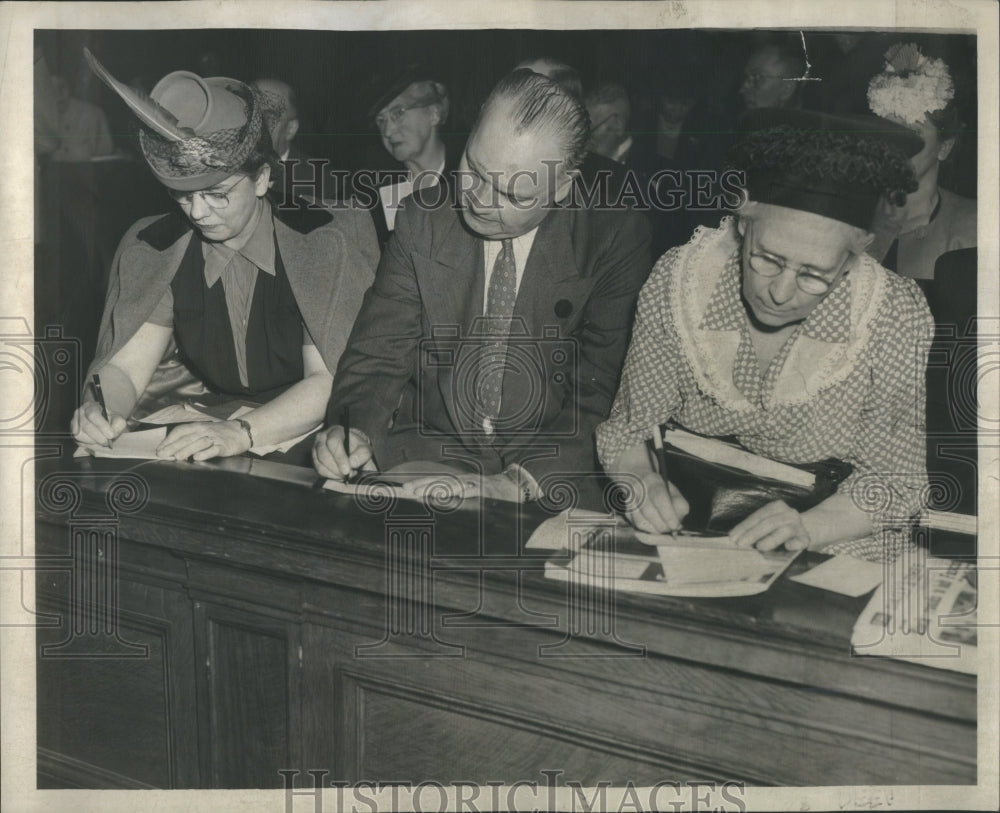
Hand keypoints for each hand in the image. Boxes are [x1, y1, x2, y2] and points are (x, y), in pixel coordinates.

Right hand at [71, 401, 126, 447]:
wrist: (104, 424)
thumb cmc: (111, 420)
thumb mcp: (118, 420)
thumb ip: (118, 425)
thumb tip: (111, 434)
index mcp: (91, 406)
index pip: (93, 414)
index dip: (102, 426)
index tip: (111, 435)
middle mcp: (79, 413)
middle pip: (86, 426)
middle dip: (99, 437)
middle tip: (107, 442)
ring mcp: (74, 423)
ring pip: (80, 435)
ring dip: (93, 441)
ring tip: (102, 441)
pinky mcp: (73, 433)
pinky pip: (78, 441)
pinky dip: (89, 444)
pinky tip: (96, 442)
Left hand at [155, 420, 251, 461]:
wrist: (242, 431)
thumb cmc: (221, 432)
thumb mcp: (205, 429)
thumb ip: (191, 436)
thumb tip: (174, 447)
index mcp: (198, 426)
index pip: (181, 431)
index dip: (169, 439)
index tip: (160, 448)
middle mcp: (205, 431)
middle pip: (187, 438)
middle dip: (173, 446)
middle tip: (162, 455)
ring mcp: (214, 438)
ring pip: (198, 443)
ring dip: (187, 450)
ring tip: (177, 457)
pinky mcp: (224, 446)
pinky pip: (213, 449)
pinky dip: (205, 453)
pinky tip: (197, 458)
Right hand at [312, 425, 375, 479]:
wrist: (352, 451)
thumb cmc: (357, 448)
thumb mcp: (365, 449)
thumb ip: (361, 455)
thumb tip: (352, 463)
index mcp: (335, 431)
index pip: (333, 442)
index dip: (340, 457)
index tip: (347, 470)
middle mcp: (322, 438)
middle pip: (323, 455)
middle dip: (336, 468)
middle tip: (348, 475)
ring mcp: (316, 449)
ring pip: (319, 465)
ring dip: (333, 474)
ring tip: (345, 475)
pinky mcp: (315, 460)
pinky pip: (318, 471)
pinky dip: (329, 476)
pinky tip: (339, 476)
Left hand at [401, 471, 520, 502]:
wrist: (515, 487)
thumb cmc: (491, 496)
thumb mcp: (471, 498)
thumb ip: (456, 501)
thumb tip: (436, 504)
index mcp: (459, 483)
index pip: (436, 482)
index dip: (421, 485)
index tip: (405, 489)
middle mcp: (464, 481)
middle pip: (440, 481)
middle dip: (422, 485)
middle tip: (406, 490)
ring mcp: (474, 485)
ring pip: (452, 485)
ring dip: (435, 488)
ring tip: (421, 492)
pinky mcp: (484, 490)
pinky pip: (469, 491)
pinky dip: (458, 492)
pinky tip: (448, 494)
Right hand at [621, 471, 688, 532]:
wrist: (635, 478)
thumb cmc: (660, 488)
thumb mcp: (672, 491)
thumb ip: (679, 505)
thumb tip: (677, 526)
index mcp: (653, 481)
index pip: (660, 498)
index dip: (668, 515)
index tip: (675, 526)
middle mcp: (638, 488)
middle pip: (649, 512)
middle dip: (662, 526)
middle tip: (670, 529)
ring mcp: (628, 499)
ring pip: (640, 522)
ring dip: (654, 530)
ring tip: (661, 528)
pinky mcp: (624, 509)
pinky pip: (634, 525)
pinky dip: (646, 530)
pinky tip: (652, 526)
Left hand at [728, 500, 810, 550]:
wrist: (802, 533)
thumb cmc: (777, 531)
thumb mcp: (765, 526)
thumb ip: (753, 529)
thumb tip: (735, 539)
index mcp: (776, 507)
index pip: (759, 516)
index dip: (745, 526)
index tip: (733, 537)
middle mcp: (789, 514)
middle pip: (770, 522)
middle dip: (753, 534)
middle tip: (741, 544)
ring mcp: (799, 526)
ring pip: (785, 530)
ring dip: (771, 539)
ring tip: (759, 547)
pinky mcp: (806, 539)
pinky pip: (801, 541)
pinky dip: (794, 544)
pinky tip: (787, 547)